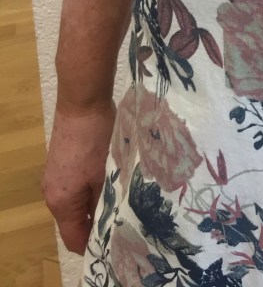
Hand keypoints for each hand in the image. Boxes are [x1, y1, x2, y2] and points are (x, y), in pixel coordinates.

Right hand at [41, 100, 115, 254]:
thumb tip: (111, 224)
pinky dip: (90, 190)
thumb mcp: (106, 175)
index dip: (94, 245)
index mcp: (61, 203)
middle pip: (74, 222)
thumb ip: (106, 203)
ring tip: (121, 202)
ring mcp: (54, 178)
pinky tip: (110, 181)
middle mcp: (52, 194)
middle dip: (97, 224)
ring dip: (95, 205)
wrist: (82, 102)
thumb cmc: (96, 140)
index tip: (117, 243)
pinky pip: (75, 188)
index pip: (74, 239)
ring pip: (76, 204)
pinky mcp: (61, 164)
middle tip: (125, 221)